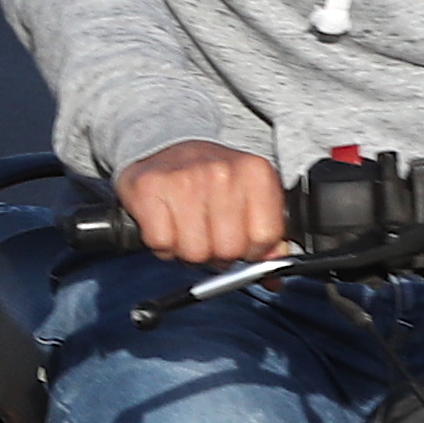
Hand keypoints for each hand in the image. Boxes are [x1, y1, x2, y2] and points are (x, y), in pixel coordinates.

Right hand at [116, 140, 285, 265]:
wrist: (166, 146)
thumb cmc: (209, 178)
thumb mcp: (249, 196)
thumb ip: (267, 236)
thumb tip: (273, 276)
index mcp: (255, 172)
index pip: (264, 238)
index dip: (251, 250)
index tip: (241, 240)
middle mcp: (223, 172)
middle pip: (228, 250)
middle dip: (217, 252)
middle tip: (209, 234)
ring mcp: (185, 179)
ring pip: (194, 252)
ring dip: (187, 249)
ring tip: (186, 227)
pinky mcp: (150, 188)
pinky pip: (162, 243)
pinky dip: (162, 243)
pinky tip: (167, 223)